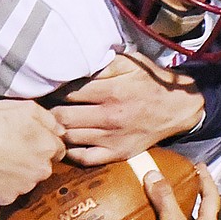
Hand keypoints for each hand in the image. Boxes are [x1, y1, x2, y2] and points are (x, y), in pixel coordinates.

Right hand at [0, 99, 64, 204]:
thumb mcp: (25, 107)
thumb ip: (49, 120)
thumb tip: (61, 131)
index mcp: (47, 147)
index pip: (57, 151)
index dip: (42, 144)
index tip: (27, 142)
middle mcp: (41, 170)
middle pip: (43, 168)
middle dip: (31, 160)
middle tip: (10, 150)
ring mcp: (23, 187)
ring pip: (26, 182)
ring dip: (17, 174)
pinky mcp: (6, 198)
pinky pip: (9, 193)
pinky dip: (1, 185)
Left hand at [46, 52, 203, 165]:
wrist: (177, 109)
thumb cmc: (150, 82)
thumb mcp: (130, 63)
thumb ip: (102, 63)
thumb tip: (74, 61)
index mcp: (111, 91)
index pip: (67, 92)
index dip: (52, 89)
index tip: (46, 87)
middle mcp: (109, 117)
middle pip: (62, 116)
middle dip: (48, 110)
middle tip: (43, 105)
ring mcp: (112, 139)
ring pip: (69, 138)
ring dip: (56, 130)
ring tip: (50, 122)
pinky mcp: (116, 154)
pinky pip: (84, 158)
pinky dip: (70, 151)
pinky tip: (66, 140)